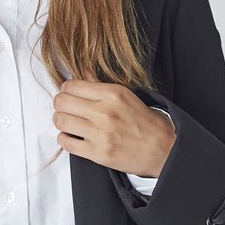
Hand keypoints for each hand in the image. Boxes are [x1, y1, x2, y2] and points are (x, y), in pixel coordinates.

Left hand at [52, 76, 175, 176]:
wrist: (164, 150)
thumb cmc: (147, 123)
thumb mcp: (127, 96)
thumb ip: (101, 85)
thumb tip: (82, 71)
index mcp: (113, 94)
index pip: (72, 85)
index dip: (66, 89)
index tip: (69, 94)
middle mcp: (105, 112)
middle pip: (62, 102)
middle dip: (60, 104)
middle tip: (65, 108)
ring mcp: (100, 134)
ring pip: (61, 121)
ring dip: (61, 121)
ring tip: (68, 122)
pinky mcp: (98, 153)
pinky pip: (66, 143)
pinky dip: (65, 139)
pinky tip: (71, 137)